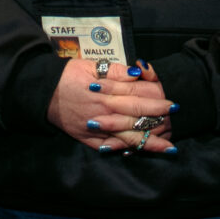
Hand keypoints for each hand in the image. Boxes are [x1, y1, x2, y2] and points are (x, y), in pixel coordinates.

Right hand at [46, 56, 176, 152]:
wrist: (43, 92)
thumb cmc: (69, 75)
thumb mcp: (91, 65)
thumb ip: (116, 70)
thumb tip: (139, 72)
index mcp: (106, 92)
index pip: (137, 96)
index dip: (156, 100)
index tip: (173, 103)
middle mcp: (104, 112)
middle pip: (136, 116)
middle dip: (158, 120)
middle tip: (176, 123)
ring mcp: (96, 128)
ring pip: (127, 137)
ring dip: (148, 142)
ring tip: (167, 148)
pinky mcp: (88, 139)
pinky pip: (109, 147)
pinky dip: (124, 150)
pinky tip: (138, 153)